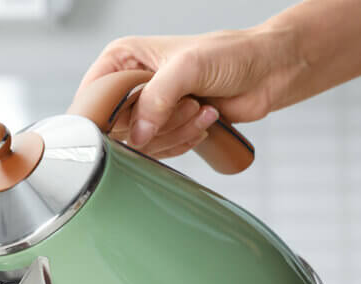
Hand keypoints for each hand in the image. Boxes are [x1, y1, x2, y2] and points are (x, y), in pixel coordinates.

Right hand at [78, 28, 292, 157]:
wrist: (267, 71)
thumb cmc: (232, 55)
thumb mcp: (187, 68)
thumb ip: (156, 99)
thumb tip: (137, 134)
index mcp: (123, 59)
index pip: (93, 96)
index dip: (105, 116)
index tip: (128, 125)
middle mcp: (129, 85)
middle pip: (116, 126)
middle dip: (154, 124)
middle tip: (185, 105)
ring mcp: (147, 110)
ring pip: (139, 144)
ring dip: (175, 132)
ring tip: (199, 108)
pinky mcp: (165, 129)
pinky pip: (160, 151)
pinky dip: (184, 141)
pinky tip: (203, 121)